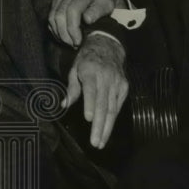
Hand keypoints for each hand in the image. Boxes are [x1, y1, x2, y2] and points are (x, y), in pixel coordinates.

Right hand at [49, 0, 127, 47]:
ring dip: (59, 33)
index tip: (79, 41)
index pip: (73, 11)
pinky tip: (63, 37)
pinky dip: (55, 29)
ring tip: (69, 43)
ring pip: (52, 17)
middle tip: (74, 45)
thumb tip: (87, 20)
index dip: (73, 28)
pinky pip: (50, 17)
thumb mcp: (107, 3)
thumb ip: (98, 11)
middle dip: (65, 34)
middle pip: (59, 16)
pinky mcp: (55, 1)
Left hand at [64, 33, 127, 148]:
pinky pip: (118, 105)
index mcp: (90, 71)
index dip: (90, 105)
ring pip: (112, 109)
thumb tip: (64, 105)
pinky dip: (113, 119)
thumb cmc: (87, 59)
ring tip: (101, 142)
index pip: (91, 90)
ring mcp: (117, 83)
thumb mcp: (74, 68)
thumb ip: (72, 88)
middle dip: (99, 125)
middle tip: (96, 142)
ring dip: (107, 127)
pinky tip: (107, 130)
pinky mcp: (124, 87)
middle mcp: (106, 78)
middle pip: (103, 105)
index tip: (88, 119)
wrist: (108, 45)